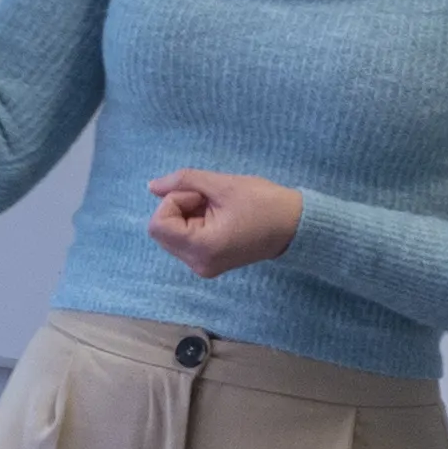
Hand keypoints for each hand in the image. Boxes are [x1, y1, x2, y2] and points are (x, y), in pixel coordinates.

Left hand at [144, 170, 304, 279]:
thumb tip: (152, 186)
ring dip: (187, 215)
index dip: (174, 201)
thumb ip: (183, 181)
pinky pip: (185, 240)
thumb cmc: (264, 203)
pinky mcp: (209, 263)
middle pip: (162, 231)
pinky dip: (194, 224)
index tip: (202, 196)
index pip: (158, 224)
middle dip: (179, 208)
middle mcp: (198, 264)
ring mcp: (203, 267)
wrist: (295, 225)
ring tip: (217, 208)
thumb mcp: (222, 184)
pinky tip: (217, 217)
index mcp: (202, 248)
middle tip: (209, 200)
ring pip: (172, 235)